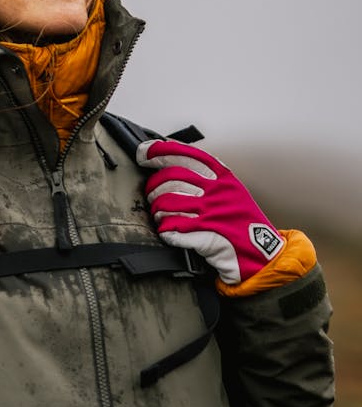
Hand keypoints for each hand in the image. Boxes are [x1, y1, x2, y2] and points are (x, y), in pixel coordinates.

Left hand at [135, 140, 283, 284]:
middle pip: (170, 179)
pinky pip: (172, 229)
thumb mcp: (230, 191)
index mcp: (223, 177)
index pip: (186, 154)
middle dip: (154, 188)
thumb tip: (168, 162)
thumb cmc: (241, 223)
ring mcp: (212, 214)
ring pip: (166, 204)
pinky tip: (169, 232)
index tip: (144, 153)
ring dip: (158, 212)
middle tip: (153, 196)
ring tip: (162, 216)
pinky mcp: (206, 237)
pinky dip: (166, 231)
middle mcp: (217, 192)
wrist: (261, 255)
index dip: (159, 151)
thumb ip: (205, 176)